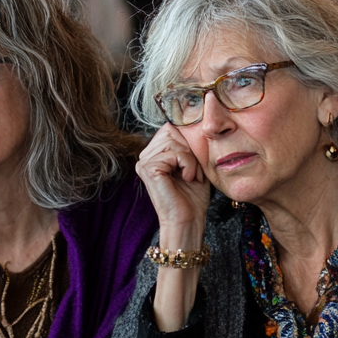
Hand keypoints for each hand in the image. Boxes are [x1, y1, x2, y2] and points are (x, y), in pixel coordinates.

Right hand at [137, 124, 211, 332]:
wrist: (188, 220)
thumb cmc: (193, 196)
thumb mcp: (193, 163)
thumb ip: (188, 143)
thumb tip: (192, 118)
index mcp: (154, 153)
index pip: (171, 127)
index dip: (188, 140)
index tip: (193, 163)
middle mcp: (145, 156)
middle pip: (172, 131)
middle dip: (190, 150)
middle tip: (192, 172)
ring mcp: (144, 162)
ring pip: (175, 141)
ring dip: (190, 159)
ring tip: (190, 177)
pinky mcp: (148, 169)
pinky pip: (175, 153)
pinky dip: (188, 165)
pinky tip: (186, 179)